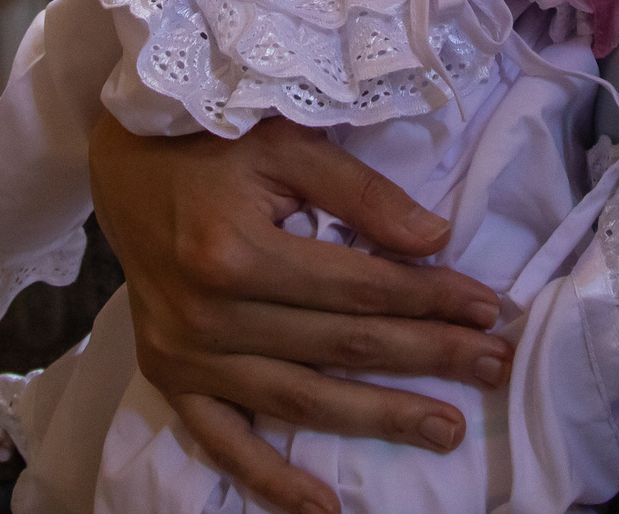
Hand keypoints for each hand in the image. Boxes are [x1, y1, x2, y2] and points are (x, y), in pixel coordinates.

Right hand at [85, 114, 508, 513]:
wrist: (125, 161)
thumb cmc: (211, 142)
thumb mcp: (288, 143)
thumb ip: (361, 192)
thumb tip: (435, 241)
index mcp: (236, 251)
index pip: (358, 287)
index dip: (429, 298)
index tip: (486, 308)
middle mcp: (207, 313)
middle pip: (340, 346)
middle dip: (427, 357)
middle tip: (493, 367)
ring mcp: (184, 354)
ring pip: (299, 400)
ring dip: (378, 419)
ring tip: (446, 428)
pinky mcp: (168, 376)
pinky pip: (223, 441)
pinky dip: (271, 481)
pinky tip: (324, 507)